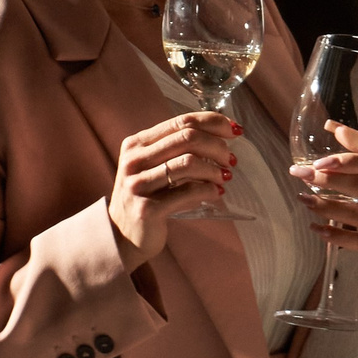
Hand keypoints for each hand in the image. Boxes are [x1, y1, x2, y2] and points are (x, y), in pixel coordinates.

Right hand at [108, 112, 237, 257]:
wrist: (123, 235)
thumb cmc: (147, 196)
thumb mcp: (153, 166)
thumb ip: (177, 149)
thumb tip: (222, 134)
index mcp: (136, 143)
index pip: (181, 122)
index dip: (212, 122)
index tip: (234, 130)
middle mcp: (134, 160)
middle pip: (187, 138)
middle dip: (217, 146)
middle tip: (231, 159)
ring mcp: (138, 184)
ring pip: (188, 163)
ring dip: (214, 169)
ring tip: (225, 176)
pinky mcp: (147, 208)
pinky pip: (188, 192)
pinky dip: (209, 190)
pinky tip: (217, 192)